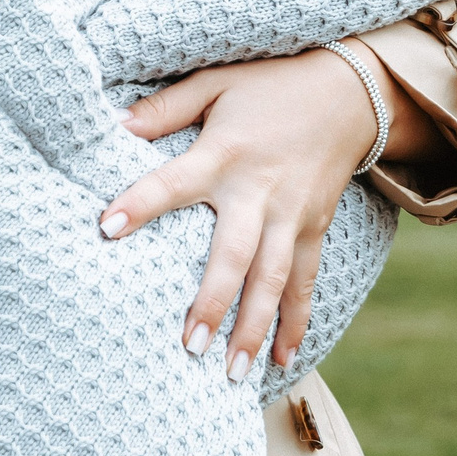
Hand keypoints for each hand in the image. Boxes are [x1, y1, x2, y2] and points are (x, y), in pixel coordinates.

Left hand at [95, 47, 430, 380]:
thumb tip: (112, 122)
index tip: (105, 227)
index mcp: (225, 154)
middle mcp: (259, 192)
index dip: (141, 203)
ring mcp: (293, 216)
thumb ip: (164, 108)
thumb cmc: (270, 84)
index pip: (174, 182)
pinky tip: (283, 360)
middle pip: (235, 255)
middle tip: (189, 346)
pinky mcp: (314, 228)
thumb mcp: (214, 82)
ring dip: (253, 328)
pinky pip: (306, 282)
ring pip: (274, 281)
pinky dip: (297, 321)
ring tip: (230, 372)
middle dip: (213, 302)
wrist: (351, 91)